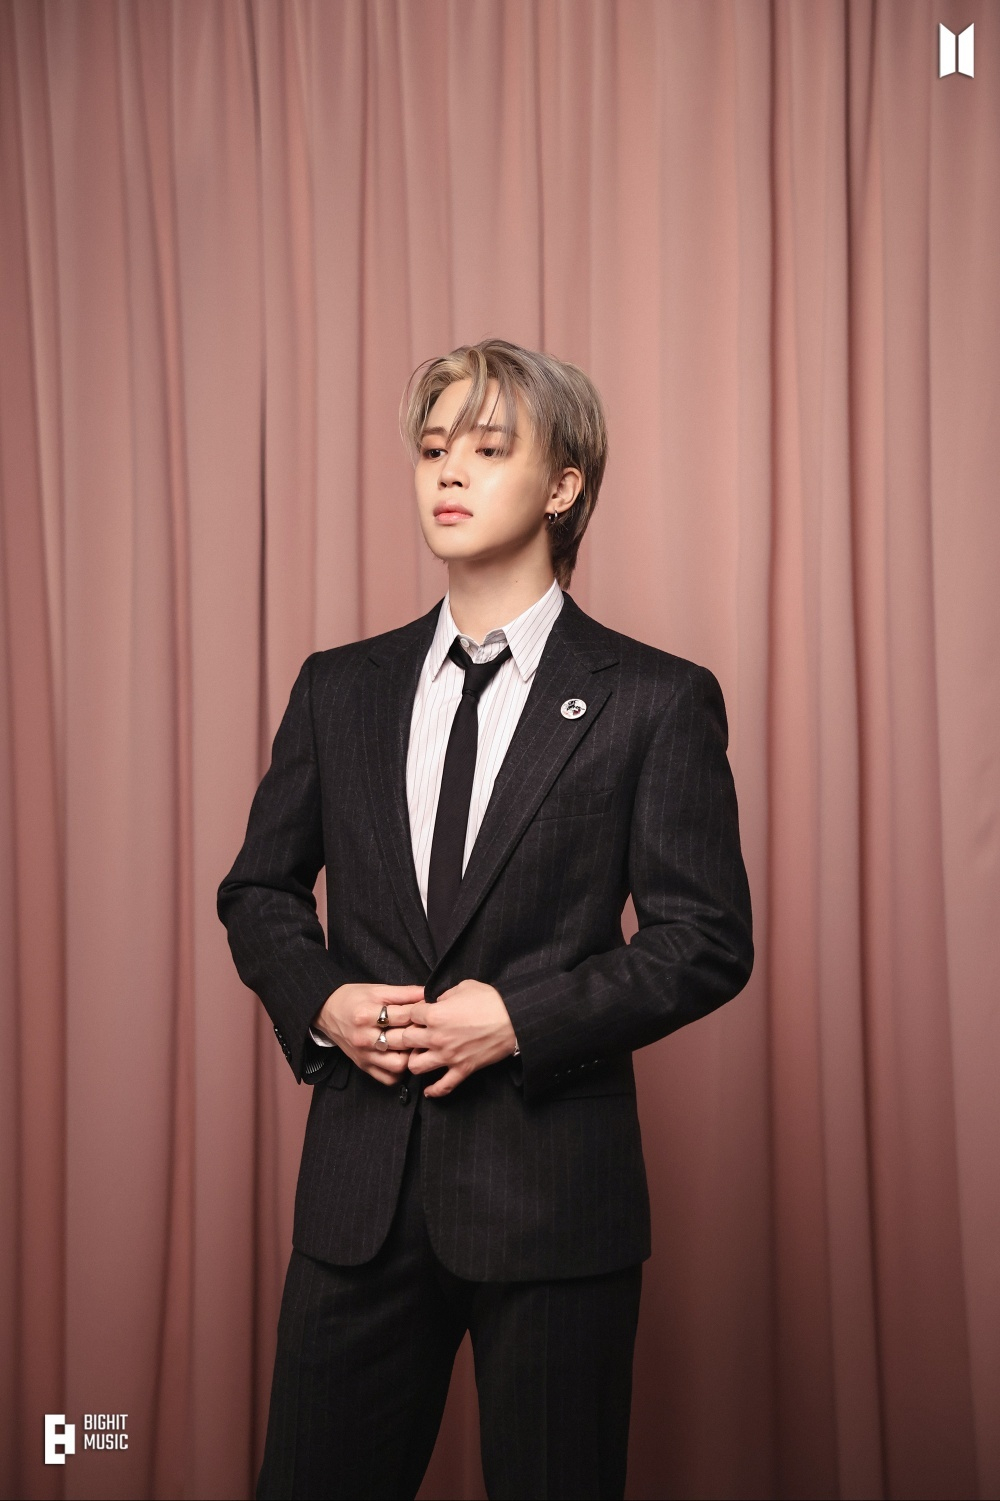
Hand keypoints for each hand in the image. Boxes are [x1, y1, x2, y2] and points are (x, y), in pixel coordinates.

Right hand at [312, 982, 424, 1086]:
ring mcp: (364, 1055)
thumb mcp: (377, 990)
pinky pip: (388, 1078)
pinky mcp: (364, 1066)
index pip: (404, 1016)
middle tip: (428, 1029)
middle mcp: (365, 1038)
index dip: (422, 1013)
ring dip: (411, 1056)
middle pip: (403, 1041)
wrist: (326, 1012)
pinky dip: (399, 1071)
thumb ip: (404, 993)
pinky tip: (402, 1057)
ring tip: (415, 1045)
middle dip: (420, 1034)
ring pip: (398, 1064)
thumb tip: (428, 993)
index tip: (430, 1011)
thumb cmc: (353, 998)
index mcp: (367, 1015)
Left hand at [387, 979, 516, 1098]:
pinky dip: (434, 1091)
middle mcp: (437, 1037)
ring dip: (414, 1060)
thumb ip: (445, 994)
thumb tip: (438, 1001)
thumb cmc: (492, 1001)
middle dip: (406, 1035)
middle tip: (413, 1033)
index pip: (410, 1014)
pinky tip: (428, 1090)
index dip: (413, 1012)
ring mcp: (449, 1056)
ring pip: (415, 1065)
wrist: (515, 1020)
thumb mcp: (465, 987)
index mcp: (435, 1014)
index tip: (419, 1012)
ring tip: (419, 1055)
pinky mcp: (462, 1069)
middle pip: (405, 1040)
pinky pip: (443, 1086)